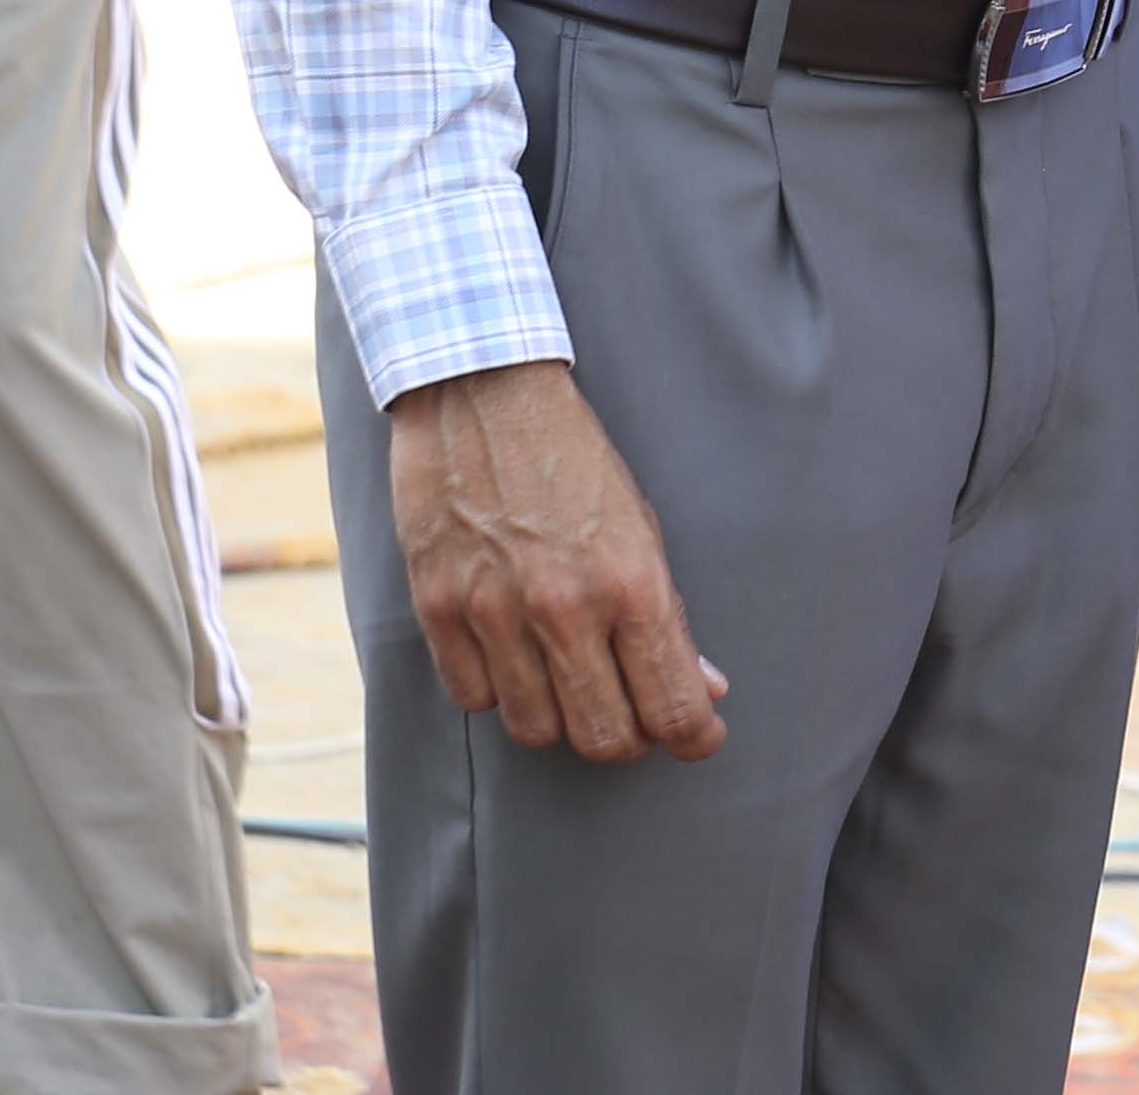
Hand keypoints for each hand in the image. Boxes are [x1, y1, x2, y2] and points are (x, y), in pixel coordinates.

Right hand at [384, 359, 725, 762]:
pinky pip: (473, 698)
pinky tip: (516, 659)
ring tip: (575, 686)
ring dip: (562, 720)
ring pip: (535, 728)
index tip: (698, 737)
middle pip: (601, 736)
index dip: (691, 735)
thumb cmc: (574, 461)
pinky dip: (500, 693)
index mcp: (629, 582)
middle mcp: (563, 607)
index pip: (669, 703)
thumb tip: (702, 689)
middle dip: (628, 739)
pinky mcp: (436, 610)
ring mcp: (493, 612)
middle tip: (635, 716)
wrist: (483, 399)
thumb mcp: (642, 526)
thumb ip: (668, 614)